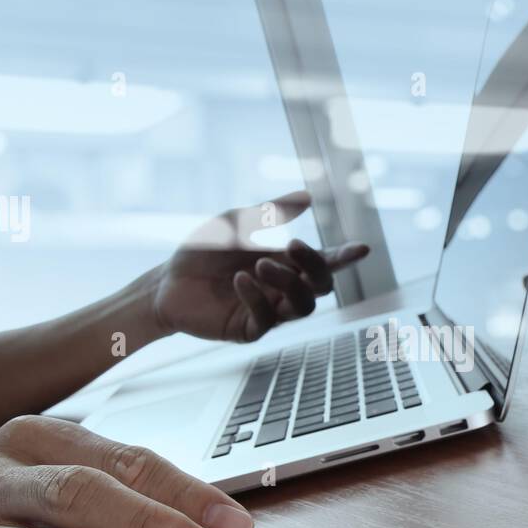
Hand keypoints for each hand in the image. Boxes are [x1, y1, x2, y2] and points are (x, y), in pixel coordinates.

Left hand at [150, 190, 369, 342]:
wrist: (165, 282)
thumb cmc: (202, 253)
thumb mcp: (234, 224)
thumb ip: (269, 213)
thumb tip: (308, 198)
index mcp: (286, 263)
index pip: (325, 262)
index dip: (345, 257)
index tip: (362, 248)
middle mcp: (282, 289)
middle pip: (321, 286)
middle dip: (315, 266)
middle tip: (293, 246)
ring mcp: (268, 312)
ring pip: (302, 307)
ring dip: (288, 283)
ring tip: (259, 264)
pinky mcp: (248, 329)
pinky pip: (266, 319)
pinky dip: (257, 297)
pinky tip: (240, 279)